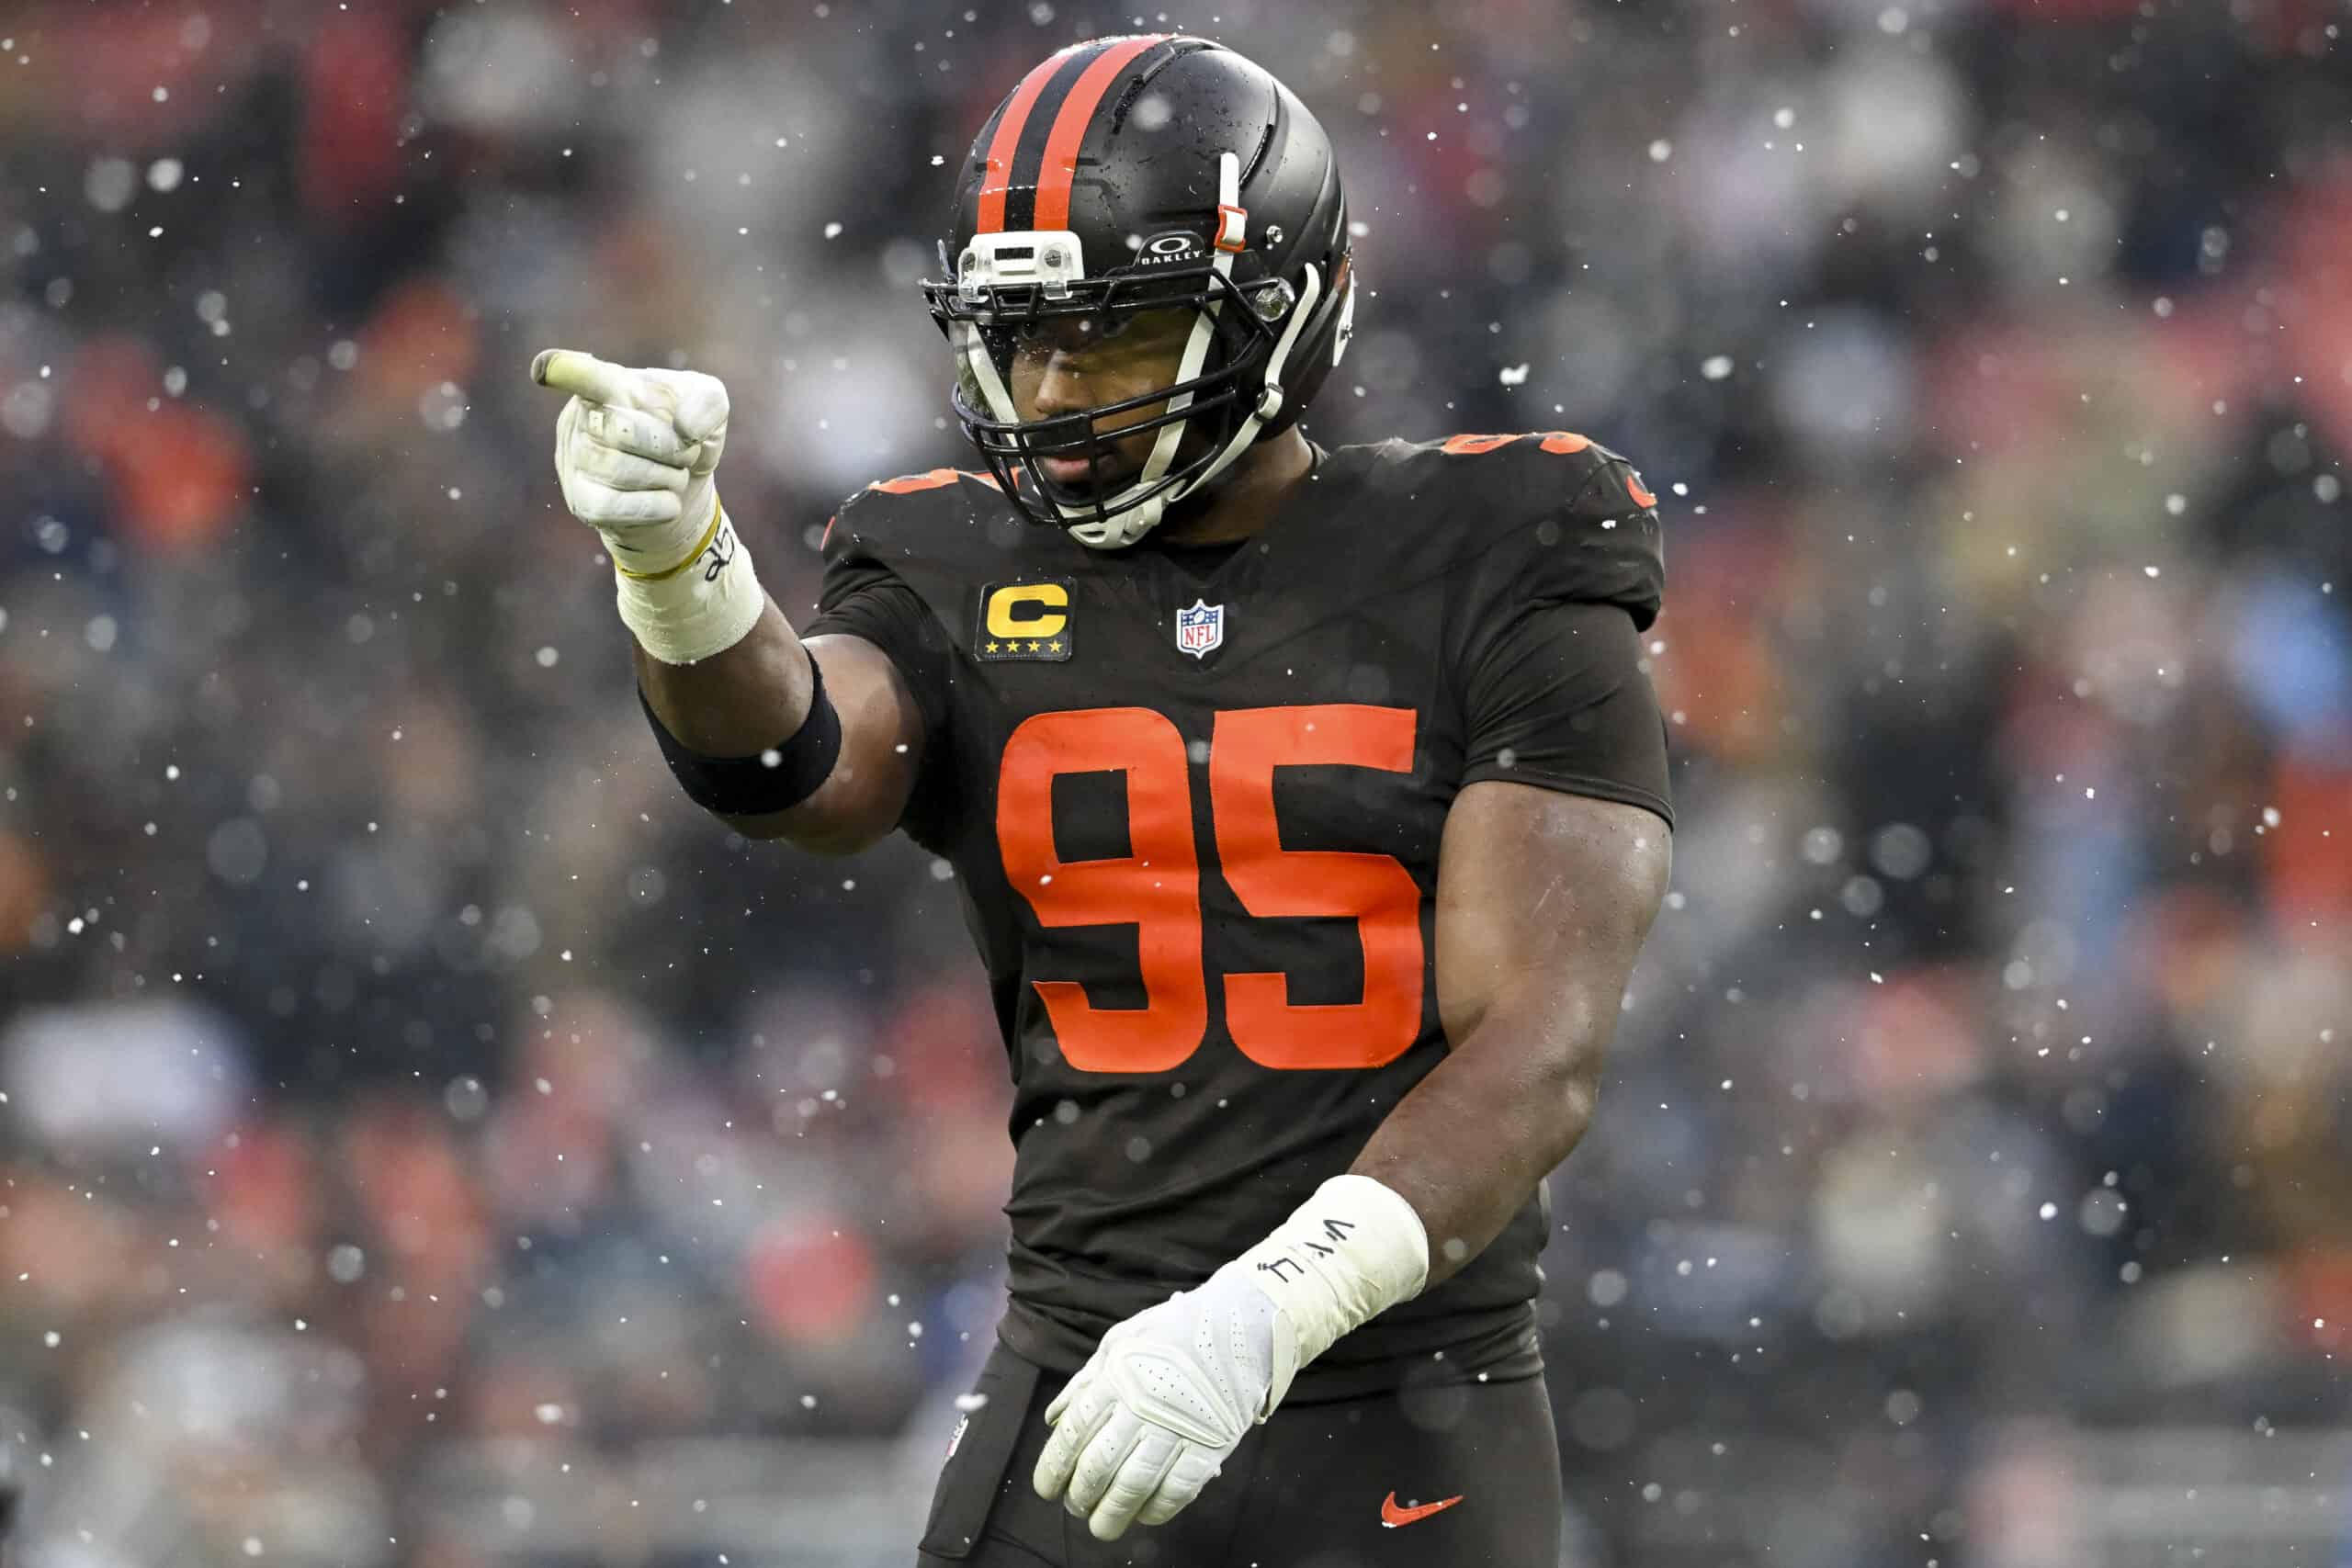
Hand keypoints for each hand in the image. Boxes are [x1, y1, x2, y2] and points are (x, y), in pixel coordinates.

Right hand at [533, 349, 729, 576]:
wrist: (684, 491)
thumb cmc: (686, 435)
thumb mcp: (710, 408)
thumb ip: (706, 403)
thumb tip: (684, 428)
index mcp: (609, 385)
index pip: (587, 377)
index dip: (569, 372)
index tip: (546, 369)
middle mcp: (581, 419)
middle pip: (621, 430)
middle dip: (668, 446)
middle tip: (686, 453)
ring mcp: (575, 462)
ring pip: (619, 470)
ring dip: (667, 477)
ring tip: (676, 475)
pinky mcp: (582, 502)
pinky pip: (614, 507)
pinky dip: (656, 506)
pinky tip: (669, 503)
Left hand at [1032, 1261, 1299, 1540]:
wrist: (1239, 1326)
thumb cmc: (1174, 1331)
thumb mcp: (1120, 1341)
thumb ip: (1085, 1381)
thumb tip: (1053, 1419)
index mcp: (1115, 1378)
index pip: (1073, 1434)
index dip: (1054, 1467)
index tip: (1046, 1489)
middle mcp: (1141, 1407)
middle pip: (1099, 1465)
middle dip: (1080, 1496)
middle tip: (1075, 1508)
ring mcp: (1177, 1429)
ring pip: (1134, 1485)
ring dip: (1112, 1513)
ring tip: (1101, 1526)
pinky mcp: (1210, 1446)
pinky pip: (1178, 1489)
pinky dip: (1158, 1510)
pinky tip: (1145, 1516)